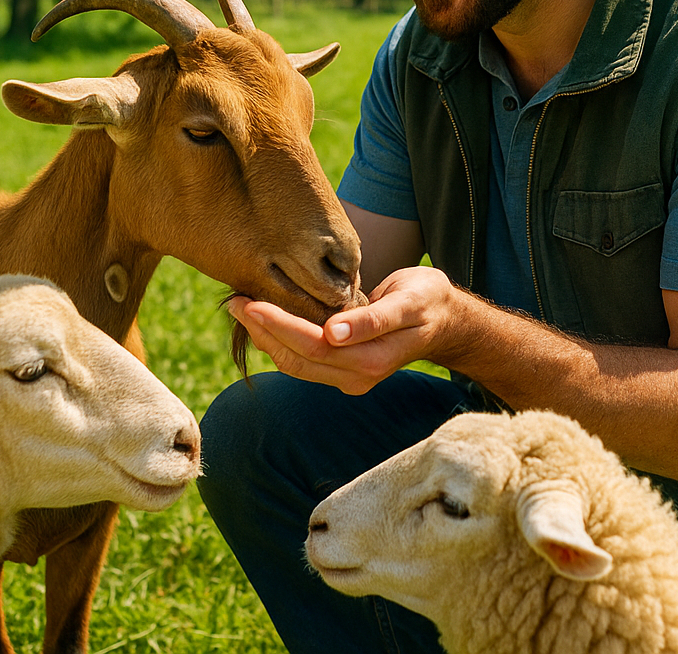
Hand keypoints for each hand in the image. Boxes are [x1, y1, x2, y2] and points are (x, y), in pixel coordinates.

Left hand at [229, 265, 461, 394]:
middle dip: (262, 331)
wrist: (444, 320)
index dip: (278, 325)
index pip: (312, 345)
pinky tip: (264, 321)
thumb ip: (372, 319)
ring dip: (265, 338)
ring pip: (295, 363)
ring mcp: (348, 377)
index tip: (250, 302)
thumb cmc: (427, 301)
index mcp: (371, 360)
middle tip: (234, 301)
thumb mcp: (408, 302)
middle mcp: (356, 376)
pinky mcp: (342, 370)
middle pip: (296, 358)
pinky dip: (279, 341)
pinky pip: (303, 361)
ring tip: (241, 309)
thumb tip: (334, 333)